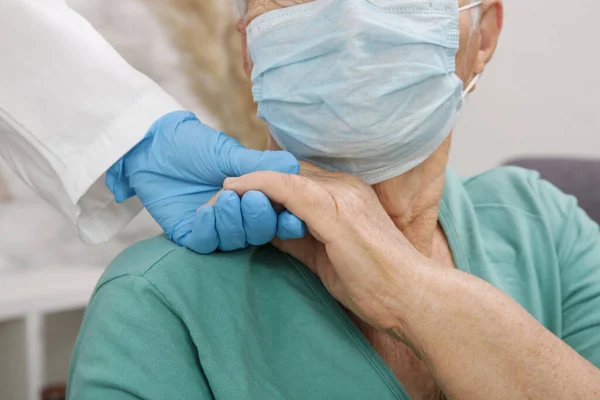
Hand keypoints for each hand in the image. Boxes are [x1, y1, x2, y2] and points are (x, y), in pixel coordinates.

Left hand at [106, 111, 305, 253]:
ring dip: (232, 222)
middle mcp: (239, 216)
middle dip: (258, 218)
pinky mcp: (191, 234)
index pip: (279, 217)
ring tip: (223, 198)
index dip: (288, 221)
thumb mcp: (228, 153)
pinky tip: (204, 212)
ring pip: (235, 241)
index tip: (291, 218)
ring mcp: (216, 227)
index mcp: (256, 196)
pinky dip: (208, 230)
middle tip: (249, 198)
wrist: (153, 148)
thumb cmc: (193, 145)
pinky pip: (206, 243)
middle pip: (260, 232)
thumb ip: (260, 165)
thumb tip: (293, 166)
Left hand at [224, 163, 425, 331]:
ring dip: (246, 182)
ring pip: (282, 175)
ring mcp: (340, 195)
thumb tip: (266, 230)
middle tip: (216, 192)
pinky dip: (257, 186)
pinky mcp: (335, 212)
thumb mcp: (325, 254)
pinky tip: (232, 190)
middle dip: (250, 180)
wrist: (410, 296)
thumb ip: (297, 236)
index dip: (263, 182)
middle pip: (285, 171)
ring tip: (216, 194)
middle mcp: (343, 186)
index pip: (295, 177)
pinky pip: (286, 188)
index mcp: (345, 193)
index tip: (234, 192)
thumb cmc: (373, 281)